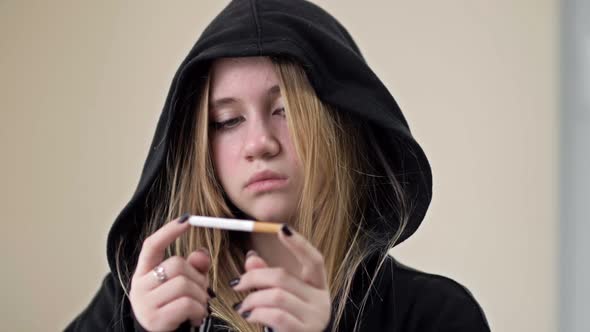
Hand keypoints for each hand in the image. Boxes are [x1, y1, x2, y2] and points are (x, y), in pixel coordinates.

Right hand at [129, 214, 213, 330]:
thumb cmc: (172, 307)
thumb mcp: (183, 284)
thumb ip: (193, 266)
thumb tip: (202, 252)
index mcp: (144, 271)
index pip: (151, 245)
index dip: (169, 231)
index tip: (187, 219)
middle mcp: (140, 285)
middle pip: (176, 265)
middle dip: (197, 277)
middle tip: (201, 292)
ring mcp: (145, 303)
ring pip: (184, 285)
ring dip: (200, 296)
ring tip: (198, 307)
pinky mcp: (155, 319)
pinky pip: (186, 304)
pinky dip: (198, 310)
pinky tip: (195, 317)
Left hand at [231, 225, 330, 331]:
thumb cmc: (287, 325)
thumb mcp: (279, 299)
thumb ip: (268, 278)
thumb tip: (251, 258)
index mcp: (318, 287)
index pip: (314, 259)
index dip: (299, 243)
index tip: (282, 228)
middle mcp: (321, 300)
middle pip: (284, 277)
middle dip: (254, 277)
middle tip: (237, 284)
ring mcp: (315, 318)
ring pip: (277, 296)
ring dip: (252, 298)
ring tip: (242, 306)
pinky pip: (276, 316)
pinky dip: (257, 313)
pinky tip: (249, 315)